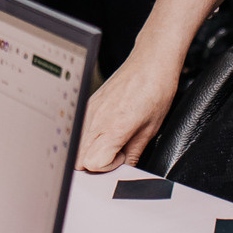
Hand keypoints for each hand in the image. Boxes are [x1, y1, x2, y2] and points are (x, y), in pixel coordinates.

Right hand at [76, 48, 182, 170]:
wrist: (150, 63)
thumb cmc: (155, 91)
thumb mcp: (150, 130)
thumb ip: (133, 154)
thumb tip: (125, 170)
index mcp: (113, 128)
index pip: (92, 163)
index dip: (107, 167)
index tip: (121, 158)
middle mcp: (96, 119)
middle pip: (78, 157)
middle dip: (96, 161)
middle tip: (117, 151)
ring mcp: (89, 110)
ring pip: (76, 144)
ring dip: (91, 149)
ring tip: (113, 139)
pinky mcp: (88, 103)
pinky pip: (79, 128)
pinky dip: (90, 136)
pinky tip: (108, 128)